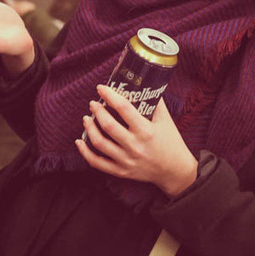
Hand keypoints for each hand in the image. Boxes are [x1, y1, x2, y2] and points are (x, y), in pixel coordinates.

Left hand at [75, 84, 197, 197]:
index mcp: (146, 131)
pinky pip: (97, 163)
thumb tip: (145, 84)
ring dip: (89, 128)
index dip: (110, 95)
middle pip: (108, 125)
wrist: (175, 171)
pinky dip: (85, 152)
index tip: (101, 88)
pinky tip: (79, 141)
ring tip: (87, 118)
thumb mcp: (166, 120)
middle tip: (93, 103)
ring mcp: (126, 160)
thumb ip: (156, 102)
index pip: (123, 108)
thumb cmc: (171, 142)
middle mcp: (134, 146)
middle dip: (97, 111)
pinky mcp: (121, 171)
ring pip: (99, 143)